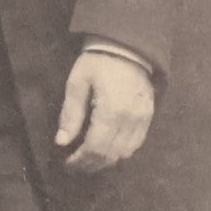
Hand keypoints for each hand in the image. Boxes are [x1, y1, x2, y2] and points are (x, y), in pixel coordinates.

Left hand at [55, 51, 153, 172]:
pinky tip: (109, 150)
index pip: (95, 148)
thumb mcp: (78, 81)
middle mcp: (130, 120)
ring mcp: (143, 120)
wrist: (126, 45)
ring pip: (125, 153)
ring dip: (106, 161)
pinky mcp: (149, 116)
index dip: (80, 160)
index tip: (67, 163)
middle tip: (75, 165)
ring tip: (89, 160)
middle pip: (110, 155)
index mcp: (111, 111)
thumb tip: (61, 141)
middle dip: (91, 164)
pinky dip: (121, 152)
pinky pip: (137, 144)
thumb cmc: (97, 61)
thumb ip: (71, 113)